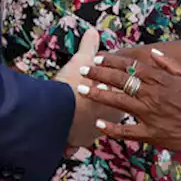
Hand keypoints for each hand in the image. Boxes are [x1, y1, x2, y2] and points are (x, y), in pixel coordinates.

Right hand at [57, 28, 120, 148]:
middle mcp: (108, 117)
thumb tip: (92, 32)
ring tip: (86, 127)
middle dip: (108, 112)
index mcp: (117, 98)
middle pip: (111, 115)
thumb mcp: (82, 60)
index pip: (121, 94)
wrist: (59, 113)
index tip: (108, 86)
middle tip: (100, 108)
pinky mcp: (78, 141)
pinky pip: (75, 145)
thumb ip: (89, 47)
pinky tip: (69, 147)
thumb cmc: (74, 86)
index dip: (114, 89)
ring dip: (90, 130)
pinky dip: (71, 145)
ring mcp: (93, 132)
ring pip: (94, 132)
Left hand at [78, 48, 180, 155]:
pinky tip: (99, 124)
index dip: (112, 61)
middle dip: (99, 73)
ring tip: (82, 90)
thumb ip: (170, 63)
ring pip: (118, 102)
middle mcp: (152, 95)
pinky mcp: (151, 134)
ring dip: (98, 95)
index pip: (131, 66)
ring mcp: (150, 115)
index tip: (98, 57)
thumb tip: (153, 53)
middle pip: (120, 81)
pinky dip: (112, 128)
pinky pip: (127, 131)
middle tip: (83, 69)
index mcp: (161, 80)